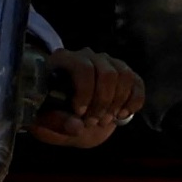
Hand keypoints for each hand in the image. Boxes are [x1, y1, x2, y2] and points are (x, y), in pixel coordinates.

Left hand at [27, 47, 146, 148]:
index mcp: (62, 61)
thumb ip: (56, 123)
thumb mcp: (45, 121)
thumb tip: (76, 126)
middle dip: (103, 102)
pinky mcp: (124, 74)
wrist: (70, 117)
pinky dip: (134, 101)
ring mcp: (107, 63)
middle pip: (107, 73)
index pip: (82, 68)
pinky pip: (137, 82)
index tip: (80, 113)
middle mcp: (87, 56)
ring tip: (106, 120)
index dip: (85, 92)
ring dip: (118, 102)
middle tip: (94, 122)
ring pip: (124, 75)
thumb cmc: (52, 114)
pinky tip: (123, 115)